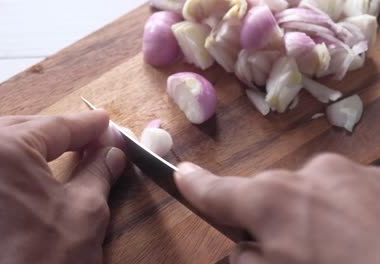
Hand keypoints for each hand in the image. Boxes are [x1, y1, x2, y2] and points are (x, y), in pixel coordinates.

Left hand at [0, 110, 125, 263]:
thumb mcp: (85, 213)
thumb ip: (98, 172)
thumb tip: (111, 152)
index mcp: (3, 151)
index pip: (55, 126)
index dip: (85, 125)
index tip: (103, 125)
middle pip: (17, 130)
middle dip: (53, 133)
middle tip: (84, 141)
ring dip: (5, 141)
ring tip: (30, 152)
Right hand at [175, 154, 379, 263]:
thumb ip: (247, 261)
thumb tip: (241, 248)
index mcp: (271, 200)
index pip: (217, 191)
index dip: (194, 185)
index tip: (181, 174)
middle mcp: (306, 175)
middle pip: (272, 193)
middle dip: (272, 218)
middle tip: (292, 250)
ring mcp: (350, 173)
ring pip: (314, 192)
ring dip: (316, 215)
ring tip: (341, 249)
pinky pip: (350, 194)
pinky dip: (349, 213)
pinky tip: (367, 240)